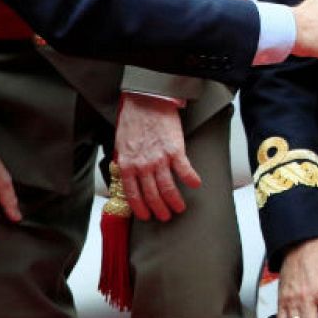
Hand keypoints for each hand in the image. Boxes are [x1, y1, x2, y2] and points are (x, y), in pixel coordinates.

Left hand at [114, 94, 200, 220]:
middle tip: (166, 215)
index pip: (133, 195)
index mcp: (127, 165)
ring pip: (168, 188)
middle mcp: (142, 166)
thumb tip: (129, 177)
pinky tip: (196, 184)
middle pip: (152, 195)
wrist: (145, 101)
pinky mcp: (175, 149)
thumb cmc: (133, 120)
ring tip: (180, 207)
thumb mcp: (121, 145)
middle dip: (160, 209)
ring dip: (175, 201)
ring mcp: (159, 159)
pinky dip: (191, 179)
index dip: (141, 208)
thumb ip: (126, 163)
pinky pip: (184, 170)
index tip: (147, 216)